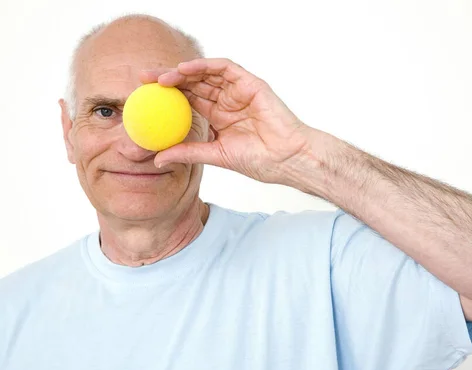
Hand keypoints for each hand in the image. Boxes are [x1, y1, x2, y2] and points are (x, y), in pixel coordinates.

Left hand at [140, 58, 312, 183]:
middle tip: (143, 79)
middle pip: (193, 84)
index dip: (166, 97)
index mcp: (219, 117)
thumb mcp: (216, 155)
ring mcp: (238, 91)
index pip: (188, 101)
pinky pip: (225, 68)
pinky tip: (186, 69)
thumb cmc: (260, 160)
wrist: (287, 159)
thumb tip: (157, 160)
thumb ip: (188, 152)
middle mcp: (227, 101)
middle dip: (168, 79)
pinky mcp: (250, 84)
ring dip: (183, 72)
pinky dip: (205, 66)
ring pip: (206, 73)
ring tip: (161, 77)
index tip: (143, 98)